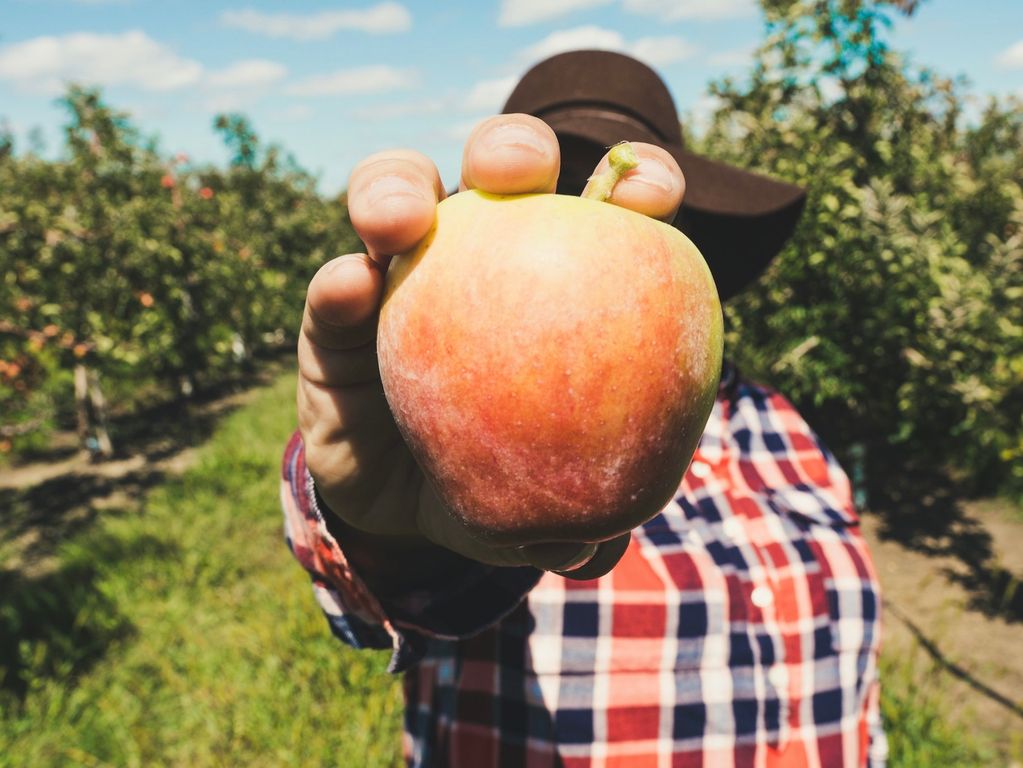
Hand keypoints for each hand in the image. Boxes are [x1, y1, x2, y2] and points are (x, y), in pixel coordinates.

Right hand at [297, 114, 686, 575]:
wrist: (410, 509)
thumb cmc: (499, 484)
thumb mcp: (538, 508)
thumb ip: (570, 520)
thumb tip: (596, 550)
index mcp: (558, 282)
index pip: (606, 214)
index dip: (636, 185)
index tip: (652, 200)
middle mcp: (480, 259)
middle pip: (498, 175)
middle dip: (512, 150)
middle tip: (517, 171)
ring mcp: (402, 278)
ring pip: (397, 198)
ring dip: (396, 191)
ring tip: (398, 219)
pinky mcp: (336, 317)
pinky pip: (331, 291)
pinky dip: (338, 284)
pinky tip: (349, 288)